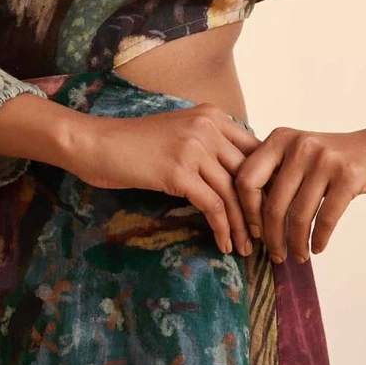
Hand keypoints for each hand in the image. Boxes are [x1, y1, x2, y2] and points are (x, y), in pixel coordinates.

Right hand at [65, 104, 262, 257]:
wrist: (96, 143)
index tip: (269, 209)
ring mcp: (193, 147)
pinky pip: (213, 206)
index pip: (255, 150)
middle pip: (249, 174)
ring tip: (245, 248)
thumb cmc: (134, 144)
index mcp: (212, 115)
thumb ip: (208, 145)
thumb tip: (237, 177)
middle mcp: (208, 126)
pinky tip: (224, 244)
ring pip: (233, 194)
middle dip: (259, 208)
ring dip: (243, 226)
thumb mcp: (178, 133)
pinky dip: (222, 229)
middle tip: (263, 235)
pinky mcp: (178, 171)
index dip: (266, 182)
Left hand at [233, 123, 365, 263]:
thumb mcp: (304, 153)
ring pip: (298, 215)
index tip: (255, 233)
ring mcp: (324, 159)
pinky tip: (317, 247)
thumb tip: (251, 216)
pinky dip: (319, 239)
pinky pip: (325, 218)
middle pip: (271, 202)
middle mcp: (299, 145)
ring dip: (296, 243)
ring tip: (299, 256)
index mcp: (281, 138)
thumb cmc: (342, 158)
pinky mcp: (349, 175)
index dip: (247, 211)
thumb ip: (278, 172)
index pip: (246, 179)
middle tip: (276, 255)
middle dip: (271, 237)